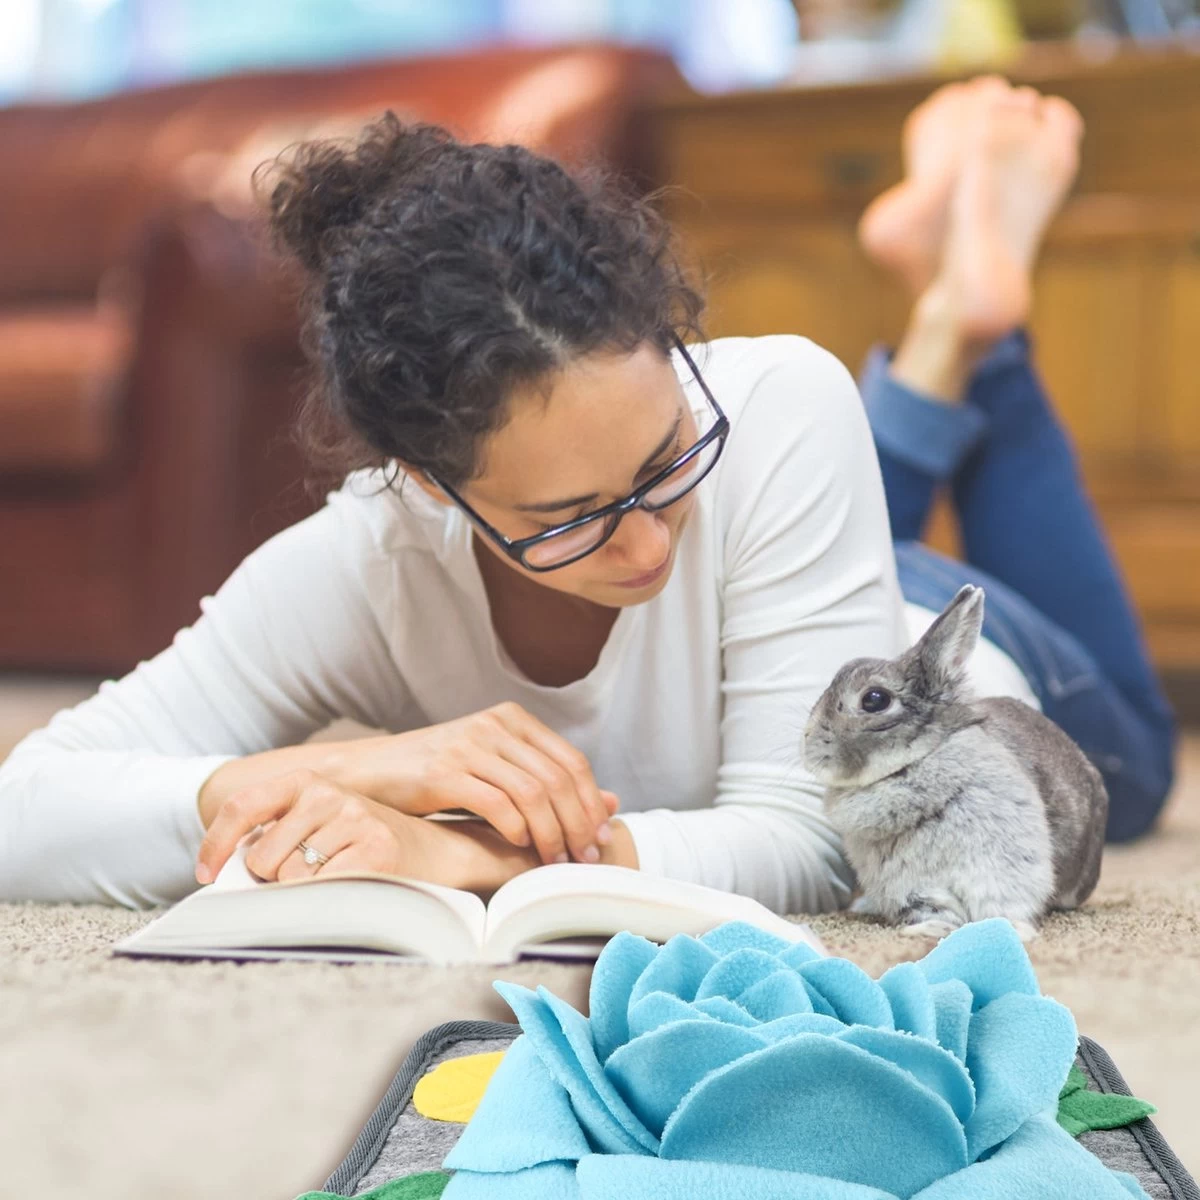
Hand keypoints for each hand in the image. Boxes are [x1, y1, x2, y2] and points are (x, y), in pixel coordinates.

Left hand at [196, 769, 424, 884]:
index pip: (242, 807)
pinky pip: (322, 891)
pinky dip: (327, 901)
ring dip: (304, 891)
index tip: (205, 876)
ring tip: (335, 878)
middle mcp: (328, 793)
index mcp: (305, 781)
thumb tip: (223, 874)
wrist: (429, 850)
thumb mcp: (314, 824)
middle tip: (306, 875)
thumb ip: (274, 836)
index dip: (215, 845)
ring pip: (291, 879)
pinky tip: (349, 887)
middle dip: (274, 878)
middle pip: (263, 858)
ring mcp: (353, 818)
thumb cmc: (358, 845)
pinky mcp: (374, 849)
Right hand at [327, 702, 618, 865]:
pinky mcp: (442, 772)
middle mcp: (493, 726)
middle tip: (584, 857)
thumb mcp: (496, 770)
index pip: (570, 761)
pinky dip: (517, 828)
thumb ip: (547, 781)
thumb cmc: (436, 776)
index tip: (599, 838)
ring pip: (532, 792)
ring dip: (551, 833)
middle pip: (557, 778)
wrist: (366, 771)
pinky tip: (521, 845)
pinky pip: (496, 801)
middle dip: (577, 823)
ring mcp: (468, 746)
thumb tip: (612, 802)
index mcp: (511, 719)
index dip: (590, 803)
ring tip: (556, 861)